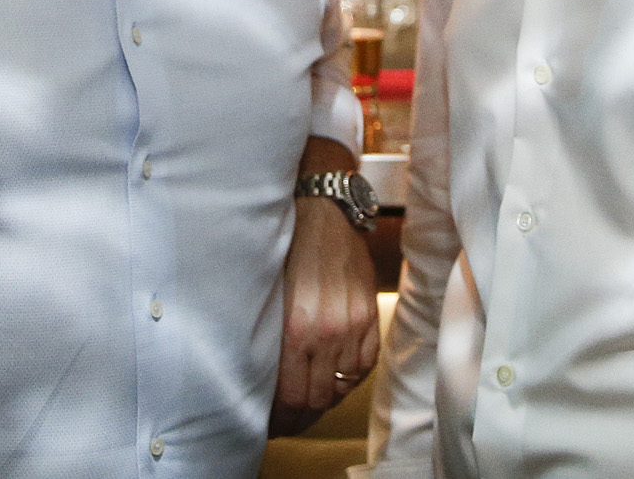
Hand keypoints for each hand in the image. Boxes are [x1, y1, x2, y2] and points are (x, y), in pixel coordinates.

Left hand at [271, 143, 379, 436]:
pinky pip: (364, 365)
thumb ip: (272, 337)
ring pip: (342, 386)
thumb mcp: (269, 295)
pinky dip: (350, 380)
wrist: (322, 211)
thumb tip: (264, 378)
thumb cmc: (286, 248)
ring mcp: (353, 326)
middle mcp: (327, 332)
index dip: (281, 418)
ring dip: (325, 400)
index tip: (272, 422)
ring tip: (310, 403)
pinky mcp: (369, 316)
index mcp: (295, 329)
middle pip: (317, 398)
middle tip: (287, 421)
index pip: (291, 396)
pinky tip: (336, 381)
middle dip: (300, 416)